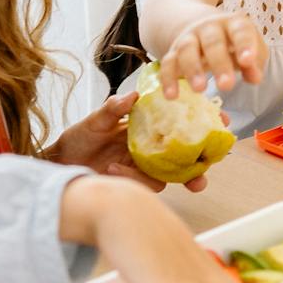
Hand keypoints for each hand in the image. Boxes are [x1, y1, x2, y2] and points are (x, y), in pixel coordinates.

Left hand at [43, 92, 208, 193]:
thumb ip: (112, 109)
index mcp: (150, 127)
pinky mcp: (135, 184)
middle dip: (201, 167)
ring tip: (122, 165)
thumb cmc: (78, 138)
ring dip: (152, 174)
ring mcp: (146, 168)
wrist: (61, 165)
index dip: (205, 123)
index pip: (183, 123)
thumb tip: (134, 96)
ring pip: (169, 177)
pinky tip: (111, 169)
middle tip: (204, 171)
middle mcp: (153, 149)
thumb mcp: (94, 121)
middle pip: (188, 158)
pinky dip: (130, 178)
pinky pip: (145, 186)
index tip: (221, 119)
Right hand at [163, 13, 266, 94]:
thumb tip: (255, 78)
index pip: (240, 31)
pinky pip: (168, 63)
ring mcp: (189, 38)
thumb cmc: (232, 44)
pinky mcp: (173, 52)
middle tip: (226, 85)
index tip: (247, 61)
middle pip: (212, 42)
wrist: (201, 26)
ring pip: (187, 49)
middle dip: (219, 64)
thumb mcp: (248, 50)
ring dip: (192, 69)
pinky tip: (171, 96)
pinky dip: (168, 79)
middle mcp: (209, 28)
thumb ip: (254, 64)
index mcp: (233, 24)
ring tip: (200, 90)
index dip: (244, 45)